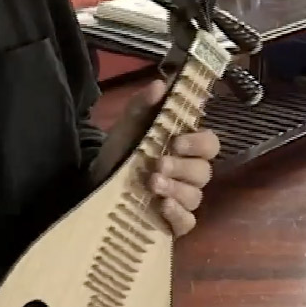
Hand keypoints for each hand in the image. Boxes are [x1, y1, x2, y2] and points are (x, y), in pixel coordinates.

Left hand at [93, 79, 219, 236]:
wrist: (94, 182)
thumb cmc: (120, 150)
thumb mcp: (127, 125)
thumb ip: (142, 104)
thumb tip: (160, 84)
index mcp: (185, 148)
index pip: (210, 144)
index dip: (198, 143)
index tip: (176, 141)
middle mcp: (189, 173)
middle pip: (204, 172)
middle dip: (182, 168)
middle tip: (159, 164)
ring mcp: (182, 199)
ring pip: (196, 196)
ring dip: (177, 189)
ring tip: (152, 184)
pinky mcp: (173, 222)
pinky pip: (187, 222)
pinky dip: (178, 215)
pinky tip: (161, 207)